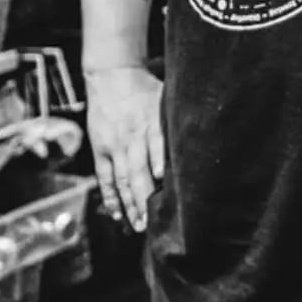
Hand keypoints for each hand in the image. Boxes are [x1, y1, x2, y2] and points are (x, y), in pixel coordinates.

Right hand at [85, 67, 165, 232]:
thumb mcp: (166, 98)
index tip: (165, 182)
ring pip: (121, 178)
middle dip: (143, 196)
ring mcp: (114, 144)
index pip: (156, 144)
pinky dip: (111, 197)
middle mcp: (131, 135)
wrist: (110, 76)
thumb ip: (178, 121)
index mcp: (151, 121)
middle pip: (137, 169)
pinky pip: (105, 177)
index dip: (159, 162)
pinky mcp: (100, 149)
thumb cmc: (146, 89)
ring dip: (129, 203)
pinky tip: (117, 214)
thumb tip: (200, 142)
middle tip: (151, 222)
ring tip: (138, 225)